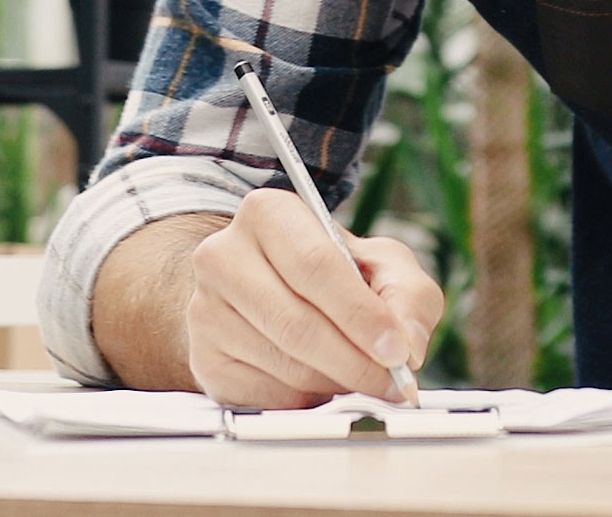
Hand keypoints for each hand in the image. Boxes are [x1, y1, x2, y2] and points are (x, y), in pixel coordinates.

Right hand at [180, 189, 443, 408]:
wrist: (267, 294)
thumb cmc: (332, 276)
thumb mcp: (383, 266)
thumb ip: (408, 296)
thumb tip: (407, 344)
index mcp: (268, 214)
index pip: (315, 266)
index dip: (361, 315)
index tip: (396, 351)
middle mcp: (222, 256)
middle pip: (297, 323)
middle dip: (355, 362)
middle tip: (392, 383)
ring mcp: (204, 310)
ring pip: (284, 365)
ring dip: (336, 382)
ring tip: (361, 377)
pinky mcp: (203, 360)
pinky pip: (266, 395)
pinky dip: (306, 398)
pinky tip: (320, 381)